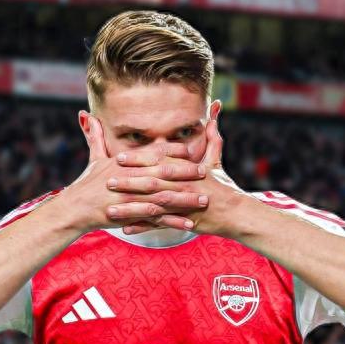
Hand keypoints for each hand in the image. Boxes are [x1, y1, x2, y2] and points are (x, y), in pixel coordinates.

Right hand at [56, 116, 209, 232]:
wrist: (75, 208)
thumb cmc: (86, 183)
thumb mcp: (93, 157)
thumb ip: (95, 136)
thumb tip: (86, 114)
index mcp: (126, 162)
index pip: (154, 153)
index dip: (174, 151)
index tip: (192, 150)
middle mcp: (130, 177)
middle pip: (163, 173)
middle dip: (186, 172)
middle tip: (205, 172)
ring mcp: (131, 197)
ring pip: (164, 196)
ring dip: (185, 199)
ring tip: (204, 200)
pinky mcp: (130, 214)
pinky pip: (156, 218)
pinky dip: (173, 221)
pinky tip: (189, 223)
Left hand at [108, 118, 249, 236]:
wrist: (237, 213)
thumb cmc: (225, 187)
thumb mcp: (217, 161)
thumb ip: (212, 138)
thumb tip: (214, 114)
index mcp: (188, 169)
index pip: (160, 161)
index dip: (138, 159)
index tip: (118, 158)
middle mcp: (184, 185)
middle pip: (152, 182)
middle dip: (128, 182)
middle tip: (107, 181)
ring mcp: (183, 204)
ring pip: (153, 205)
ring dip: (130, 208)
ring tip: (110, 210)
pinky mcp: (184, 221)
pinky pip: (160, 225)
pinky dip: (143, 227)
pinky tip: (125, 229)